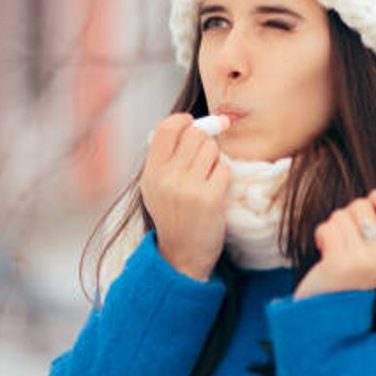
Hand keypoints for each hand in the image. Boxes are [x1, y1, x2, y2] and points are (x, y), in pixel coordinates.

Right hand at [140, 113, 230, 281]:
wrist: (181, 253)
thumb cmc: (173, 214)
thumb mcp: (156, 185)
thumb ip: (167, 155)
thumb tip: (197, 122)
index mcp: (152, 172)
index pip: (167, 128)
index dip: (183, 121)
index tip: (191, 124)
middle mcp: (168, 178)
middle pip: (195, 134)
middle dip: (205, 140)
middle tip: (202, 156)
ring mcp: (189, 188)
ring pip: (212, 149)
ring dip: (215, 157)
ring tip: (207, 175)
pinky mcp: (211, 199)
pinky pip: (224, 168)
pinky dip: (223, 174)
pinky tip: (215, 187)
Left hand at [294, 189, 375, 299]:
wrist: (332, 314)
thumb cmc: (353, 274)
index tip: (372, 203)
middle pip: (363, 206)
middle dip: (349, 215)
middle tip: (348, 237)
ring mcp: (362, 260)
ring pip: (341, 215)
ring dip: (334, 228)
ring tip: (337, 249)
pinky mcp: (339, 263)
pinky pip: (327, 228)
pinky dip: (321, 237)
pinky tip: (325, 254)